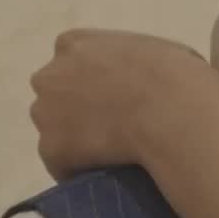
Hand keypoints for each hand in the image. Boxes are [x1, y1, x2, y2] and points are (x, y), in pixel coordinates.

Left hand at [30, 29, 207, 180]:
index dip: (90, 82)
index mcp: (74, 43)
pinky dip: (78, 170)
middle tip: (110, 125)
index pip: (69, 63)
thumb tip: (142, 78)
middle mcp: (49, 75)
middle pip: (54, 95)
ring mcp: (44, 114)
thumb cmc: (173, 74)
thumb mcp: (154, 49)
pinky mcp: (50, 150)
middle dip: (75, 109)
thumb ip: (131, 61)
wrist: (169, 112)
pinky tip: (104, 174)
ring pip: (54, 131)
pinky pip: (62, 164)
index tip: (111, 98)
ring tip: (109, 154)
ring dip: (75, 140)